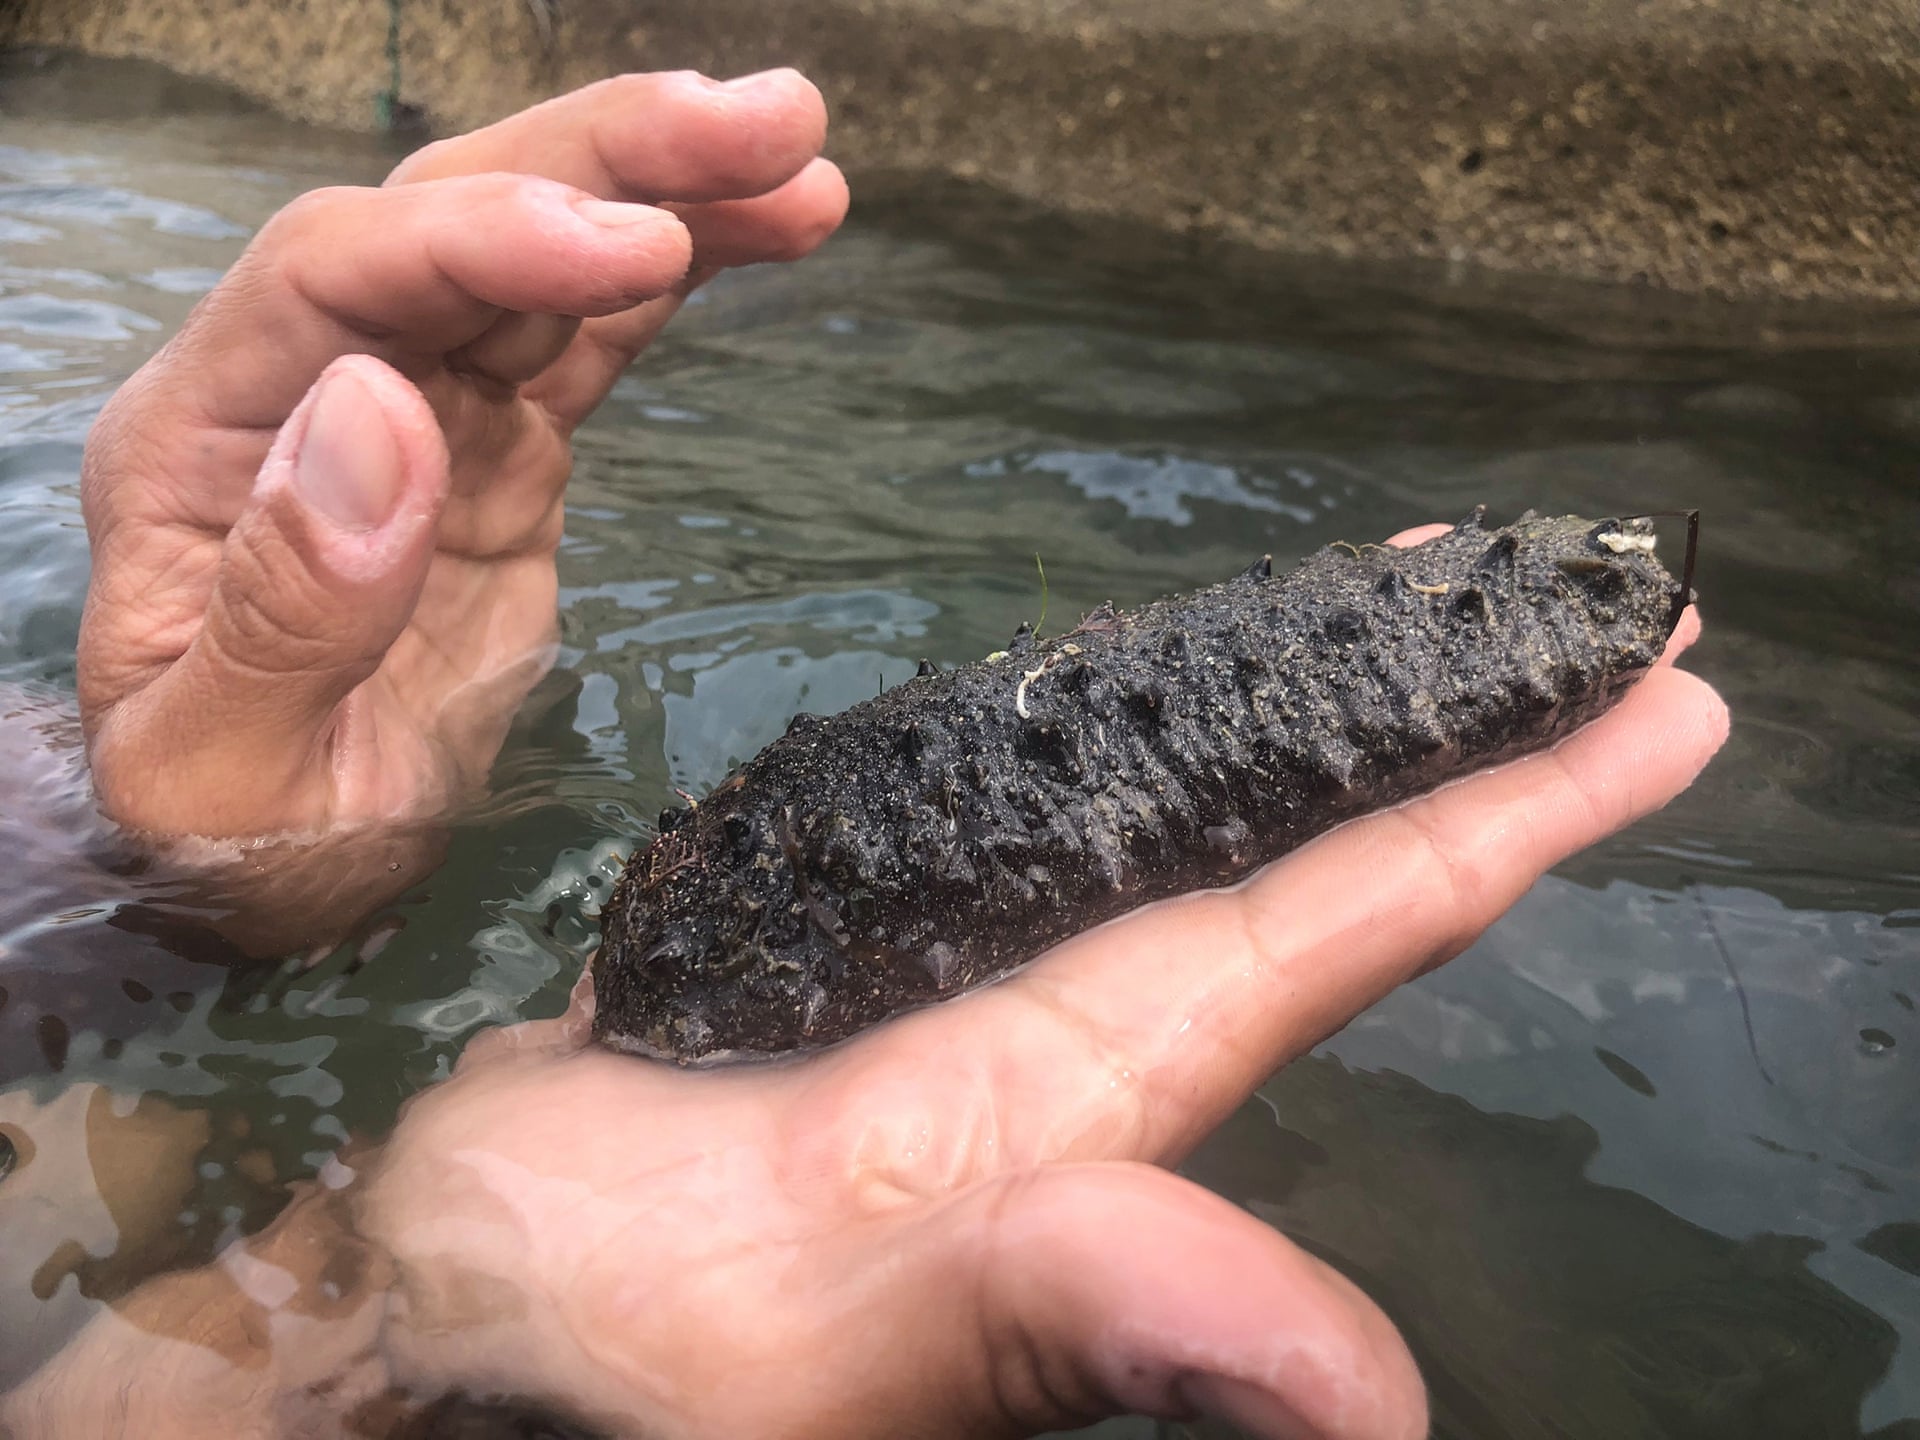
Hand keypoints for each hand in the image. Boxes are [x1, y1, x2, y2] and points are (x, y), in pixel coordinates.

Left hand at [77, 70, 847, 838]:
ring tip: (800, 155)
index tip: (636, 247)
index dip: (488, 243)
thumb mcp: (219, 769)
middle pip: (445, 215)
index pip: (339, 276)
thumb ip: (283, 604)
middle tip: (763, 120)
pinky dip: (679, 277)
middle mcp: (306, 385)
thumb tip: (386, 409)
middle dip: (602, 158)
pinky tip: (771, 226)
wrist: (288, 867)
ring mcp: (413, 406)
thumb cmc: (233, 836)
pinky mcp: (498, 444)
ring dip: (666, 191)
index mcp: (203, 438)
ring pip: (535, 255)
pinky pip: (590, 334)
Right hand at [356, 599, 1726, 1439]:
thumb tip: (1372, 1406)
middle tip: (1567, 596)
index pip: (1368, 917)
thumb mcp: (888, 1330)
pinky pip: (1012, 816)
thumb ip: (1107, 1316)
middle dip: (1453, 720)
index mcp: (1110, 1083)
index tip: (1674, 697)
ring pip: (1174, 812)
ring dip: (1296, 708)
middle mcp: (1072, 1023)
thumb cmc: (643, 1342)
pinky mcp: (845, 942)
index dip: (1528, 808)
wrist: (465, 1325)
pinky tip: (1140, 695)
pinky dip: (1101, 744)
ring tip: (1397, 604)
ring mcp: (960, 979)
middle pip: (1311, 837)